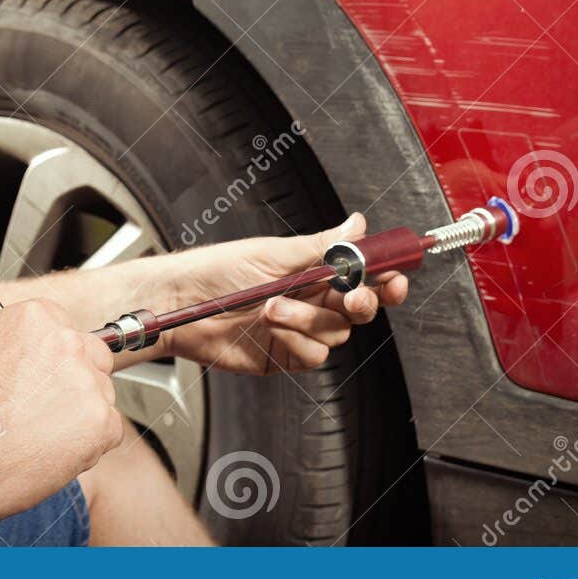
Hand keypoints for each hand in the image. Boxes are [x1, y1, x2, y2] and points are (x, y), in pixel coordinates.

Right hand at [0, 250, 123, 522]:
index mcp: (37, 317)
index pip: (60, 329)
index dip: (40, 358)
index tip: (21, 378)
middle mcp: (68, 344)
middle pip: (87, 356)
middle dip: (65, 379)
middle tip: (28, 406)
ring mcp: (89, 385)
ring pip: (98, 393)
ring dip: (76, 411)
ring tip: (33, 429)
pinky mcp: (103, 426)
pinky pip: (108, 430)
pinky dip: (87, 443)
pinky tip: (49, 446)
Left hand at [162, 213, 408, 374]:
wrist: (182, 305)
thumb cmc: (218, 271)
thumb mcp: (272, 253)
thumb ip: (321, 245)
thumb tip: (358, 223)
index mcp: (313, 271)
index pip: (362, 276)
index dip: (385, 279)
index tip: (394, 279)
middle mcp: (311, 301)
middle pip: (359, 308)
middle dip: (362, 302)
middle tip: (351, 296)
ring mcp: (300, 330)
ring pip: (337, 334)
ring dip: (310, 320)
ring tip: (272, 307)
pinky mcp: (287, 355)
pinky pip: (314, 356)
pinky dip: (298, 341)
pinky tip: (272, 329)